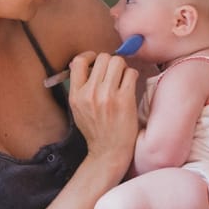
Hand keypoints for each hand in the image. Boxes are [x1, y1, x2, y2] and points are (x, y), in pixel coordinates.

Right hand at [67, 51, 139, 178]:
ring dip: (122, 68)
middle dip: (110, 63)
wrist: (108, 152)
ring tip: (123, 79)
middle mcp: (90, 93)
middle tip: (114, 73)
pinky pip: (131, 73)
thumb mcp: (78, 110)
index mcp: (76, 95)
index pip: (78, 62)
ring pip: (118, 62)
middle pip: (102, 58)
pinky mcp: (124, 100)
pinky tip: (130, 85)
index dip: (90, 56)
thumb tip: (85, 64)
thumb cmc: (96, 130)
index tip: (96, 61)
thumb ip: (79, 88)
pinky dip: (132, 76)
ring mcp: (107, 96)